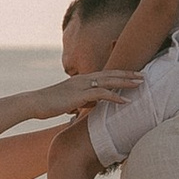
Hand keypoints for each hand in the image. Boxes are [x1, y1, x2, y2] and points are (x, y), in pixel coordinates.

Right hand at [20, 72, 139, 118]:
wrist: (34, 103)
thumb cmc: (49, 104)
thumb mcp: (70, 101)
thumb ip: (83, 101)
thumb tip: (93, 104)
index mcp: (81, 80)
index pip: (105, 74)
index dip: (120, 74)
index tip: (133, 75)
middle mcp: (83, 79)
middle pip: (111, 74)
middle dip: (128, 74)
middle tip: (144, 75)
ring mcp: (81, 85)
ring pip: (109, 81)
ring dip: (126, 82)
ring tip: (141, 84)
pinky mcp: (79, 95)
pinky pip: (101, 94)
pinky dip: (114, 97)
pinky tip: (125, 101)